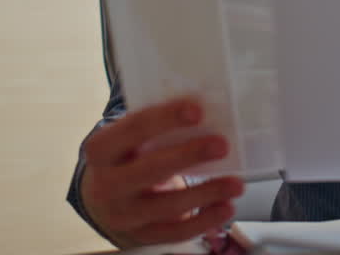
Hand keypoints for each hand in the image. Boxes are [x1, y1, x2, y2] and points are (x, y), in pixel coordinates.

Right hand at [80, 98, 244, 246]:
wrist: (104, 198)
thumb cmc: (131, 156)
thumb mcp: (132, 138)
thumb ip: (160, 123)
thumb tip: (212, 104)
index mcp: (102, 149)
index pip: (132, 129)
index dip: (164, 119)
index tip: (197, 111)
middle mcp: (107, 184)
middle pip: (148, 170)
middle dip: (188, 156)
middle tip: (222, 145)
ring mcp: (123, 214)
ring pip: (165, 206)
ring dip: (205, 194)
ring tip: (237, 184)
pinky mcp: (142, 235)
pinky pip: (175, 232)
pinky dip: (204, 221)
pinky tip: (226, 208)